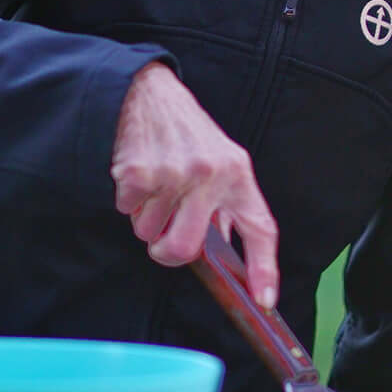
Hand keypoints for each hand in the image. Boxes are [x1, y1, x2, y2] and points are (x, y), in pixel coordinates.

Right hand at [111, 63, 280, 296]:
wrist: (150, 92)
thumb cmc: (189, 134)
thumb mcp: (223, 161)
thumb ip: (226, 205)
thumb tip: (223, 251)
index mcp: (238, 175)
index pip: (260, 228)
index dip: (264, 268)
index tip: (264, 299)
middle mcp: (210, 175)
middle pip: (184, 249)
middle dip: (167, 252)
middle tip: (165, 236)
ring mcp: (173, 174)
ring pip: (148, 234)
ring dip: (146, 219)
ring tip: (155, 186)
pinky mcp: (138, 173)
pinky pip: (126, 212)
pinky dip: (128, 201)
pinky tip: (139, 174)